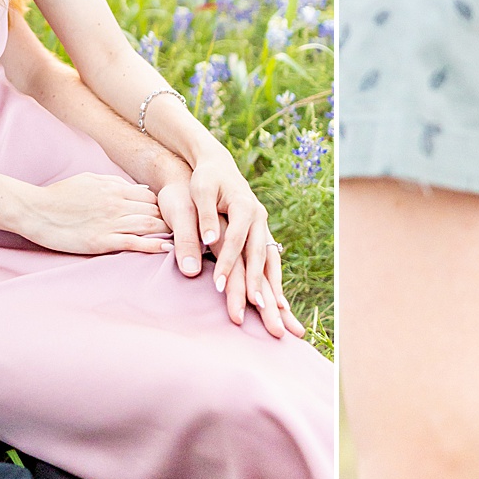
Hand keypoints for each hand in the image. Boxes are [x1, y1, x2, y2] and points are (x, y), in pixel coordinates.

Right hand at [22, 173, 170, 255]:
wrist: (36, 210)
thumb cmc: (61, 195)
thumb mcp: (90, 180)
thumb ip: (116, 183)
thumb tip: (140, 189)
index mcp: (114, 188)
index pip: (150, 196)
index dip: (164, 206)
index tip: (175, 215)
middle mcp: (116, 204)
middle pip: (154, 211)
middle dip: (171, 220)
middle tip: (186, 229)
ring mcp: (110, 223)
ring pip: (148, 225)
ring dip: (168, 231)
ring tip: (184, 239)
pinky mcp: (101, 241)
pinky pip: (133, 243)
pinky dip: (153, 245)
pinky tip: (167, 248)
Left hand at [185, 150, 303, 338]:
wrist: (218, 167)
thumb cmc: (205, 179)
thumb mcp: (200, 190)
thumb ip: (205, 216)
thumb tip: (210, 243)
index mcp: (244, 206)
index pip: (236, 239)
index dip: (227, 262)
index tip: (217, 286)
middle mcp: (259, 218)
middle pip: (259, 254)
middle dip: (257, 282)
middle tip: (255, 307)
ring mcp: (263, 227)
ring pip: (271, 260)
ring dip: (273, 286)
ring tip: (276, 312)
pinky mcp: (261, 235)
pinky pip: (271, 261)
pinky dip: (274, 281)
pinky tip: (278, 303)